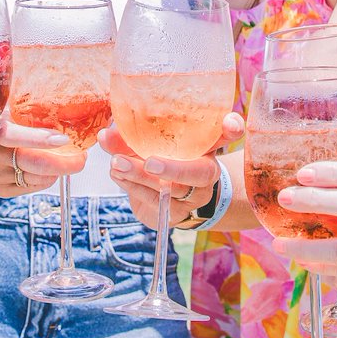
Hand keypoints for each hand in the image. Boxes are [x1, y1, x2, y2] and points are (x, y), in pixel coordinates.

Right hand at [0, 114, 83, 197]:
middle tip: (81, 158)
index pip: (16, 137)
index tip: (64, 138)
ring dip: (57, 171)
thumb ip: (17, 108)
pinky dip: (45, 179)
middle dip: (65, 164)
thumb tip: (53, 94)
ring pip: (37, 179)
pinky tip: (49, 170)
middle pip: (35, 165)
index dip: (42, 139)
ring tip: (69, 161)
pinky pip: (31, 187)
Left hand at [99, 111, 243, 229]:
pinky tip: (117, 175)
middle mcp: (205, 171)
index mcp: (206, 147)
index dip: (232, 129)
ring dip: (140, 176)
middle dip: (174, 168)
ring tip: (117, 163)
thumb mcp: (153, 143)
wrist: (167, 199)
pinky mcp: (174, 213)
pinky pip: (152, 200)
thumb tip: (104, 135)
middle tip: (149, 161)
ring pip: (170, 189)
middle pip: (199, 172)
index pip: (226, 135)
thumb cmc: (162, 159)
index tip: (232, 123)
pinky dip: (131, 186)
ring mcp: (191, 196)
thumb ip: (131, 136)